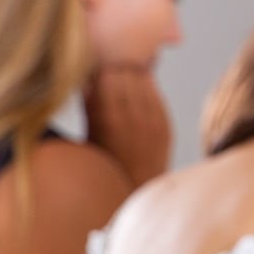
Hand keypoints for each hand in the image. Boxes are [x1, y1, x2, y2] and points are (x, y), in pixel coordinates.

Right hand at [82, 63, 171, 186]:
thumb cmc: (103, 163)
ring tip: (119, 72)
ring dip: (131, 72)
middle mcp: (134, 115)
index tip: (93, 61)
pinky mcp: (166, 123)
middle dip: (115, 64)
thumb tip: (87, 73)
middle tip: (106, 61)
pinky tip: (134, 87)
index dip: (100, 64)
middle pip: (127, 70)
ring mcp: (154, 119)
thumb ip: (90, 102)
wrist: (134, 191)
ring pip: (143, 78)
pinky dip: (144, 86)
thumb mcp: (89, 133)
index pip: (107, 71)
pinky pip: (155, 92)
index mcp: (109, 116)